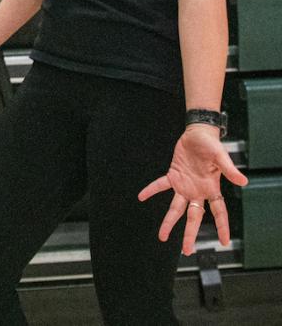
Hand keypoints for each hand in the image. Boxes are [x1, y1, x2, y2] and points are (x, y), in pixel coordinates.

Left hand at [138, 126, 247, 255]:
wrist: (198, 134)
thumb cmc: (212, 145)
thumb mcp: (221, 156)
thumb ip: (230, 170)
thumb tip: (243, 182)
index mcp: (211, 189)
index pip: (219, 212)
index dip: (222, 226)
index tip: (224, 242)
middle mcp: (198, 192)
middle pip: (194, 217)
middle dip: (190, 233)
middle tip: (187, 251)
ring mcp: (185, 185)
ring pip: (176, 207)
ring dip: (169, 221)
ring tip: (162, 236)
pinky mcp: (174, 175)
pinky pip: (161, 185)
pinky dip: (151, 190)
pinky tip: (141, 196)